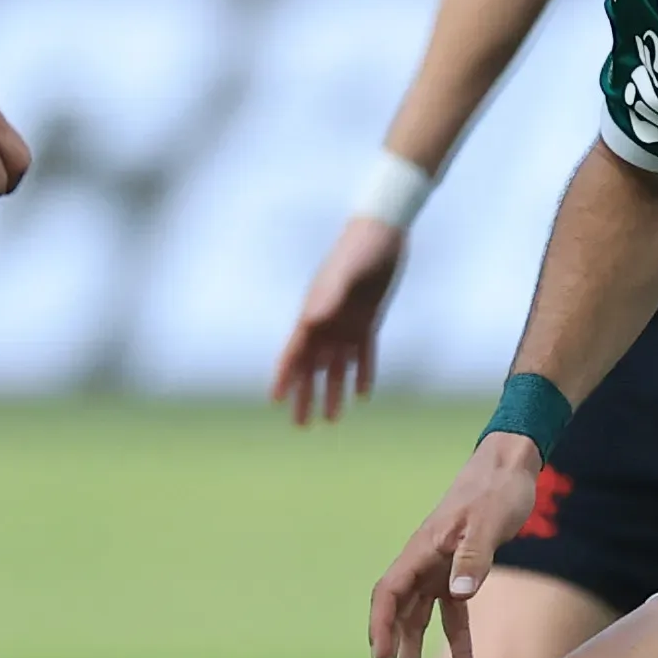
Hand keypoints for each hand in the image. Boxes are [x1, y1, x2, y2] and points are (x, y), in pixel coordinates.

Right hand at [275, 216, 410, 423]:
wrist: (383, 232)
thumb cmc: (360, 249)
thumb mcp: (346, 274)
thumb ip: (328, 297)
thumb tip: (311, 321)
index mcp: (314, 313)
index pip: (294, 352)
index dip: (284, 376)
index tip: (274, 400)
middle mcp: (326, 321)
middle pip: (311, 367)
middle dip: (305, 396)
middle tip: (301, 425)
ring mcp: (347, 321)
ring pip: (336, 366)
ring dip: (333, 392)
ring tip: (331, 420)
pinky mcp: (369, 319)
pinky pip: (364, 353)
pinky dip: (361, 373)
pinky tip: (362, 395)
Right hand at [369, 434, 542, 657]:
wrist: (511, 468)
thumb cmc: (497, 489)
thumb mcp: (488, 522)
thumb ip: (474, 557)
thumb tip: (459, 594)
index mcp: (421, 550)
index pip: (388, 594)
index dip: (380, 627)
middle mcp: (423, 564)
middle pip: (397, 615)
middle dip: (388, 653)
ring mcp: (440, 571)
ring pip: (419, 622)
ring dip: (413, 657)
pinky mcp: (460, 575)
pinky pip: (453, 618)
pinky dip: (458, 648)